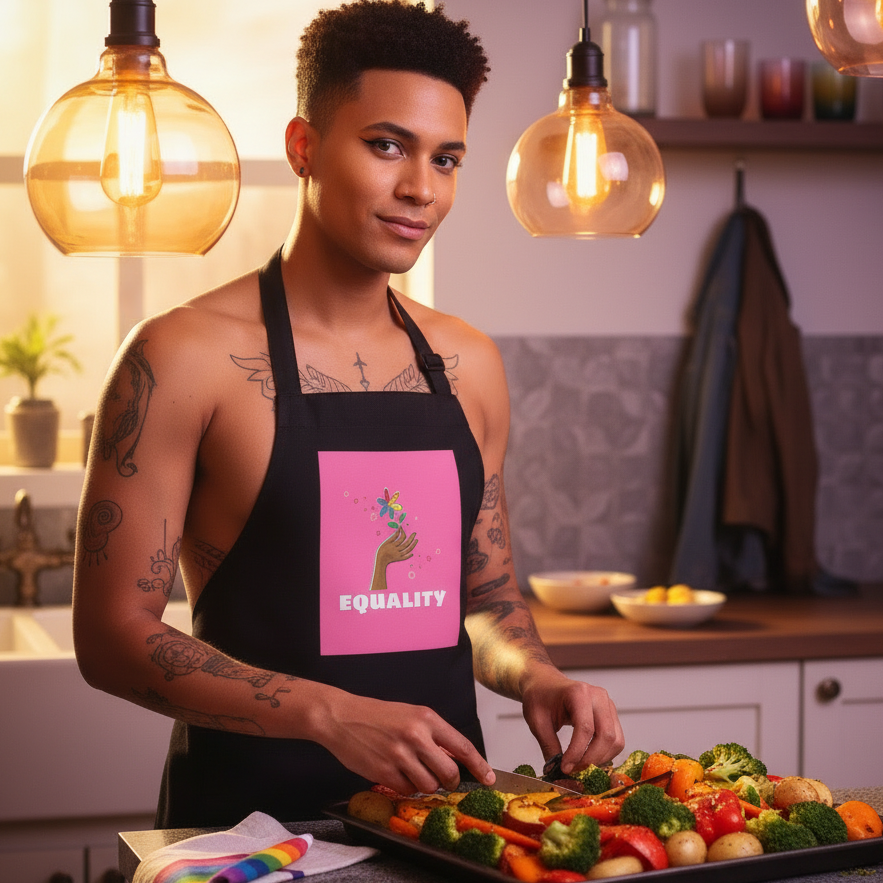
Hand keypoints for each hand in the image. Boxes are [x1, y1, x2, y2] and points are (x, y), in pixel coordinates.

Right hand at [319, 691, 494, 794]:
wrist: (342, 716)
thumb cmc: (377, 715)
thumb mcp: (410, 715)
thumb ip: (433, 735)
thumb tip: (455, 760)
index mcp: (426, 718)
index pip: (462, 746)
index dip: (479, 766)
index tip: (489, 778)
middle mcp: (416, 736)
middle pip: (449, 773)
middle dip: (450, 782)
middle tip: (443, 779)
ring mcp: (399, 755)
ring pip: (429, 785)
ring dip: (426, 784)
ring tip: (412, 770)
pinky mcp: (383, 772)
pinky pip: (407, 790)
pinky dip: (406, 787)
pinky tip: (396, 772)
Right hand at [376, 528, 417, 567]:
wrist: (380, 560)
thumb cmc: (382, 550)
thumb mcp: (386, 543)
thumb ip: (393, 537)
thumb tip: (398, 531)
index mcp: (393, 545)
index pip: (400, 537)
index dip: (402, 532)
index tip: (403, 528)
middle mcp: (397, 550)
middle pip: (406, 543)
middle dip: (411, 538)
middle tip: (414, 533)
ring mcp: (398, 555)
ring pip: (408, 550)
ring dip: (413, 545)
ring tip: (416, 540)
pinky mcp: (399, 559)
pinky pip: (405, 557)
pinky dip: (409, 555)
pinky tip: (412, 553)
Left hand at [520, 667, 624, 774]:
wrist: (545, 683)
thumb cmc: (540, 697)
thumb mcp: (537, 721)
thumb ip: (548, 746)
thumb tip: (556, 773)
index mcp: (578, 693)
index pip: (585, 728)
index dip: (577, 752)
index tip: (565, 768)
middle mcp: (598, 696)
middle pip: (606, 735)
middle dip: (591, 759)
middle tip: (574, 771)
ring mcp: (608, 705)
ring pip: (616, 740)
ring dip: (600, 759)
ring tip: (580, 766)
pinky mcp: (611, 715)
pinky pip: (616, 740)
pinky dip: (605, 754)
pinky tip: (588, 759)